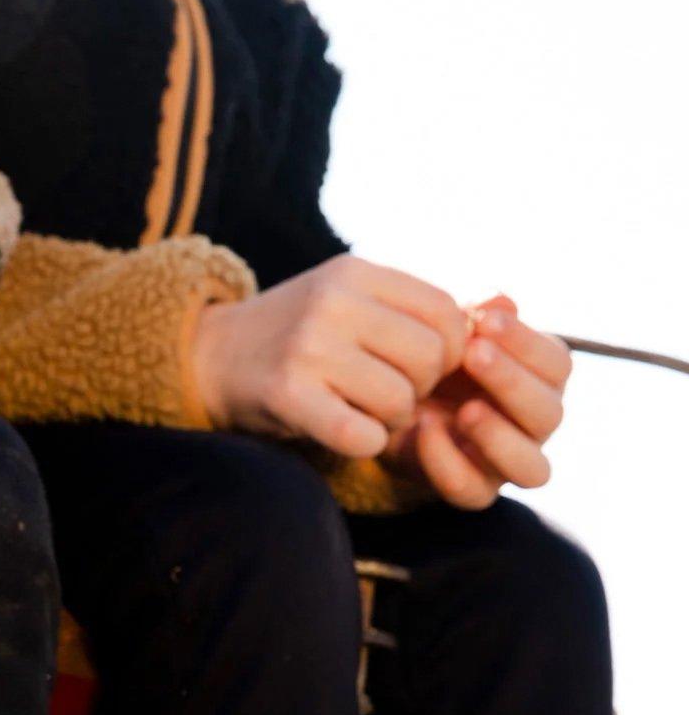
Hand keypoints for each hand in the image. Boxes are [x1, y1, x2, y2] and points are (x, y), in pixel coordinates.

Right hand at [193, 255, 468, 458]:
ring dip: (392, 419)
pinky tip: (347, 432)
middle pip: (430, 357)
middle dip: (422, 388)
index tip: (423, 366)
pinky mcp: (288, 394)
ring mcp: (308, 347)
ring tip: (365, 411)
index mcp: (355, 272)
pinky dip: (365, 442)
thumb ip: (411, 305)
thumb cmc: (295, 335)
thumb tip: (503, 309)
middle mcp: (333, 302)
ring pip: (399, 398)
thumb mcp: (348, 297)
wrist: (211, 356)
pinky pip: (361, 432)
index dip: (450, 350)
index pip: (445, 311)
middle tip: (393, 394)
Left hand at [387, 295, 572, 508]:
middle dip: (512, 382)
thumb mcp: (450, 335)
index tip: (486, 319)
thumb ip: (475, 317)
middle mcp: (535, 426)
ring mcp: (509, 464)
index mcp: (542, 381)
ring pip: (532, 467)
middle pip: (550, 414)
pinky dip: (449, 462)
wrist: (392, 409)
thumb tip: (499, 299)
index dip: (527, 343)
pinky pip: (474, 491)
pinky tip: (425, 429)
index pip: (557, 364)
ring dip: (499, 436)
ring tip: (465, 410)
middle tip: (473, 354)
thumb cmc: (437, 364)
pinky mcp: (475, 491)